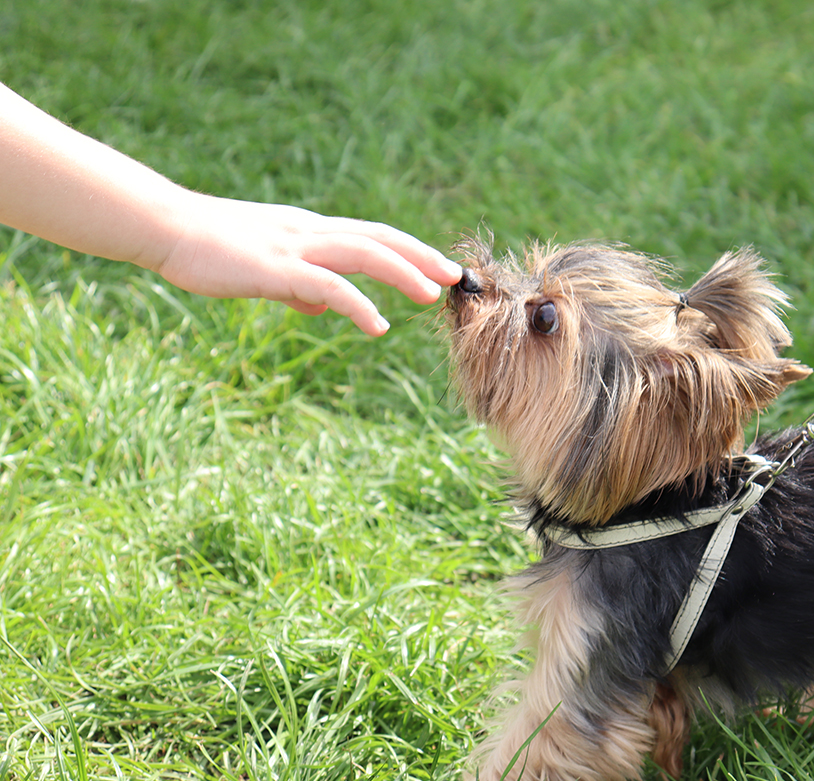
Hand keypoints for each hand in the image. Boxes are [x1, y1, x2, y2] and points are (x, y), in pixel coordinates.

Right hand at [152, 191, 461, 336]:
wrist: (166, 228)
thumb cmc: (210, 249)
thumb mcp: (264, 267)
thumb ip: (297, 286)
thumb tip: (323, 306)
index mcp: (310, 232)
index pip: (371, 235)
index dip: (408, 249)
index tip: (438, 266)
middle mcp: (310, 233)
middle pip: (378, 238)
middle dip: (419, 255)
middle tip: (454, 275)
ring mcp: (295, 247)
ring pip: (362, 254)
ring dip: (401, 272)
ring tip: (430, 293)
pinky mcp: (276, 268)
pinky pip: (328, 286)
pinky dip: (356, 304)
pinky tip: (377, 325)